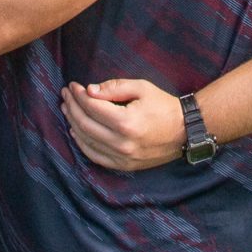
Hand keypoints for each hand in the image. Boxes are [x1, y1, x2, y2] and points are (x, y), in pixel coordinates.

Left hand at [60, 78, 185, 170]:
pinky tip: (76, 132)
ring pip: (87, 141)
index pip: (92, 107)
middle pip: (85, 124)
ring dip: (73, 124)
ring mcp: (122, 158)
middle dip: (72, 107)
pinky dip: (83, 145)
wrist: (184, 131)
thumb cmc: (163, 106)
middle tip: (66, 95)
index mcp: (126, 122)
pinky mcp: (124, 166)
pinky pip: (96, 157)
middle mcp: (122, 143)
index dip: (79, 95)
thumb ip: (114, 87)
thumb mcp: (141, 88)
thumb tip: (89, 90)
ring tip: (67, 109)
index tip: (73, 86)